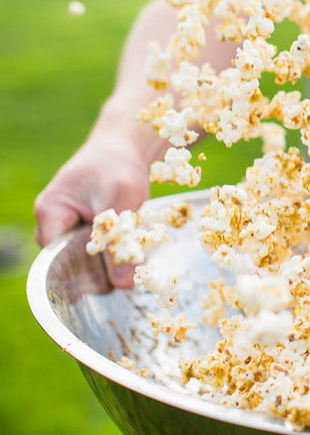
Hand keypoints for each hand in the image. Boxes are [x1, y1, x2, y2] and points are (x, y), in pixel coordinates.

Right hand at [34, 133, 149, 286]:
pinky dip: (112, 255)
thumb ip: (120, 239)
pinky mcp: (82, 233)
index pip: (55, 258)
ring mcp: (65, 229)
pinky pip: (94, 254)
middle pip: (67, 263)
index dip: (80, 274)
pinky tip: (131, 254)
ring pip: (83, 261)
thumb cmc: (118, 167)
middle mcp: (52, 224)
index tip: (109, 281)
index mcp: (51, 211)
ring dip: (108, 263)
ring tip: (132, 259)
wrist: (124, 151)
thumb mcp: (123, 199)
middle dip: (96, 273)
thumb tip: (122, 283)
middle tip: (126, 276)